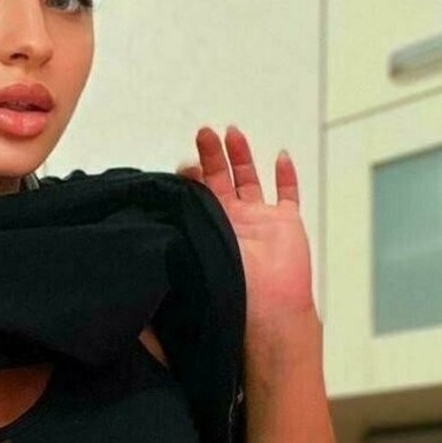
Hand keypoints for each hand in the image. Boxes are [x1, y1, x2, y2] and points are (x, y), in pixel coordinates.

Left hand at [177, 126, 316, 334]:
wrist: (268, 309)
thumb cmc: (230, 289)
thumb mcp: (196, 254)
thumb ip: (181, 230)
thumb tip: (153, 214)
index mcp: (207, 230)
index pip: (195, 196)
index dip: (188, 177)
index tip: (183, 162)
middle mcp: (231, 222)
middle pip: (220, 180)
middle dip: (212, 155)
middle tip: (203, 133)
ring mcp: (260, 221)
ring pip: (250, 180)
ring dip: (241, 156)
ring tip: (230, 133)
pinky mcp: (285, 223)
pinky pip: (288, 193)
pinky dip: (285, 175)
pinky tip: (280, 155)